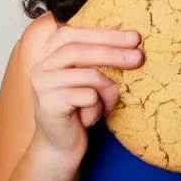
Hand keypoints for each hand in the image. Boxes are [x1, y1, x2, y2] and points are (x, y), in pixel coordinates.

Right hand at [29, 26, 143, 167]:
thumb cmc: (81, 105)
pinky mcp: (49, 106)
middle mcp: (41, 66)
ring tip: (110, 101)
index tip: (135, 37)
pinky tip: (91, 117)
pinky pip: (87, 97)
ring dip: (108, 88)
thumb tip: (134, 39)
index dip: (106, 34)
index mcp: (49, 53)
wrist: (62, 146)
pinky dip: (98, 106)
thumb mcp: (90, 74)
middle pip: (80, 51)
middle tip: (139, 57)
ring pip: (88, 75)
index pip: (76, 34)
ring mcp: (42, 86)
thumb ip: (100, 54)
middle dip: (114, 52)